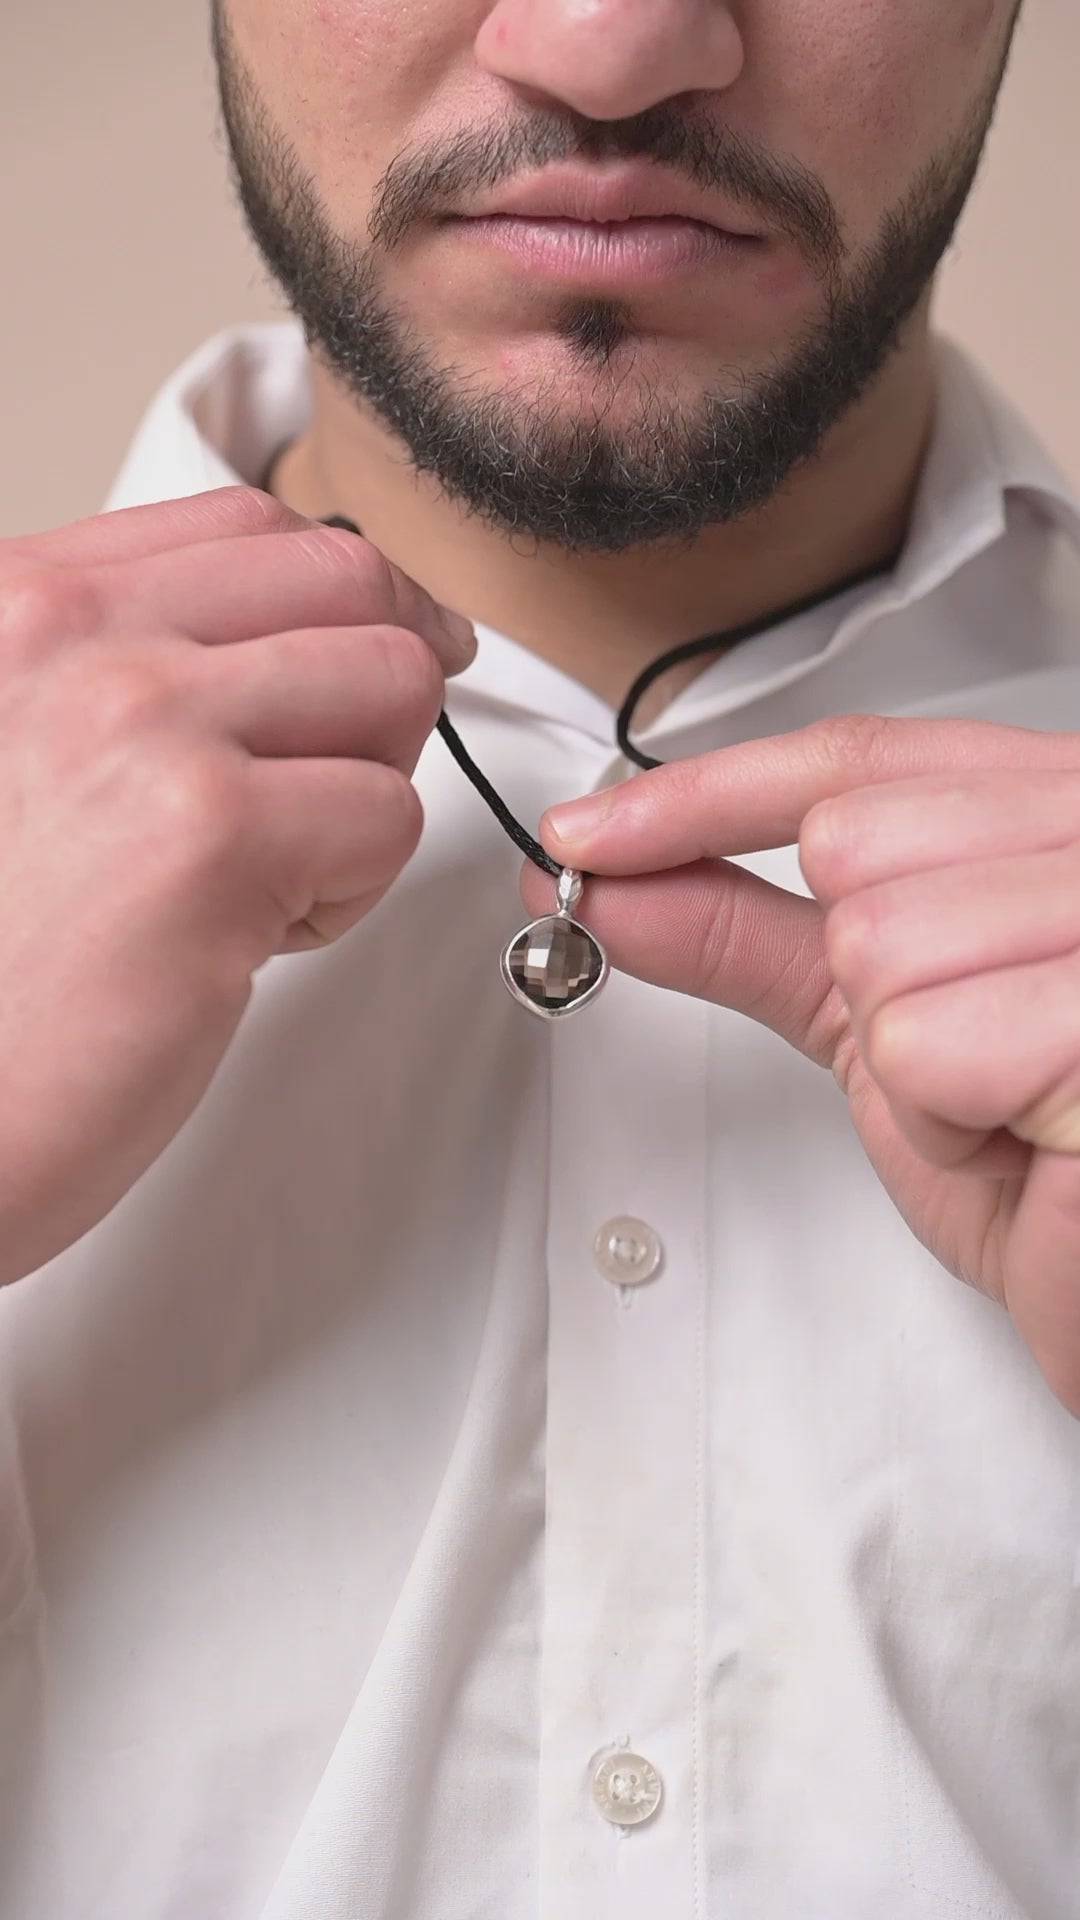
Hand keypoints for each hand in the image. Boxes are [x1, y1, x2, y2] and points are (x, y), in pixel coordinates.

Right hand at [0, 486, 474, 1284]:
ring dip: (366, 787)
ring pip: (393, 682)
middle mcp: (73, 639)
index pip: (245, 524)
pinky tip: (253, 938)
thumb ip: (109, 676)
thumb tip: (273, 640)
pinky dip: (351, 890)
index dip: (341, 595)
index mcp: (18, 604)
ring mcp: (143, 725)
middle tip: (343, 779)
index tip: (369, 658)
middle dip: (380, 685)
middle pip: (347, 580)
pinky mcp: (213, 839)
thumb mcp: (5, 749)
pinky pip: (389, 814)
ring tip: (273, 872)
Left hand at [528, 714, 1079, 1416]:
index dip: (707, 795)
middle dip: (863, 981)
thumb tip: (611, 885)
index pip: (855, 759)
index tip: (588, 837)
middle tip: (964, 1055)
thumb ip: (747, 935)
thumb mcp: (873, 1022)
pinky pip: (924, 1044)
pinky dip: (949, 1123)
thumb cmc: (1029, 1162)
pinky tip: (1024, 1143)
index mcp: (1049, 808)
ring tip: (1004, 1108)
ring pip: (877, 946)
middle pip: (852, 845)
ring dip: (913, 1066)